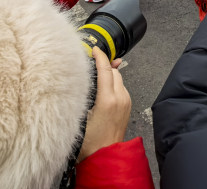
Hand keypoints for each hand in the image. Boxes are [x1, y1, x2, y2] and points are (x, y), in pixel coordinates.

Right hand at [78, 47, 130, 162]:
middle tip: (92, 62)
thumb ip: (82, 96)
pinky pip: (121, 88)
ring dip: (109, 75)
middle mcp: (120, 99)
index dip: (100, 57)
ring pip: (119, 79)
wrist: (105, 157)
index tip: (95, 49)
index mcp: (108, 100)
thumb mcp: (80, 117)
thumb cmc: (90, 142)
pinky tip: (103, 90)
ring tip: (96, 77)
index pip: (106, 70)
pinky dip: (113, 84)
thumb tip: (79, 81)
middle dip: (104, 65)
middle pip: (114, 72)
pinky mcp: (127, 107)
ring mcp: (126, 103)